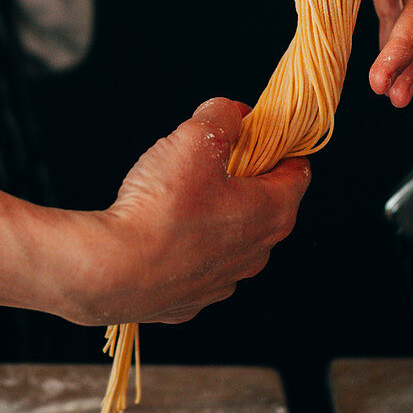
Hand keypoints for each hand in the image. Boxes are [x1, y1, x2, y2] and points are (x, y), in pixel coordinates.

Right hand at [85, 97, 310, 324]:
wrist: (113, 269)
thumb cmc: (161, 209)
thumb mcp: (196, 139)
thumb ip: (221, 116)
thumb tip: (229, 112)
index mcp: (271, 212)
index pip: (298, 172)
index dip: (280, 146)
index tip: (260, 133)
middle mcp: (256, 253)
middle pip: (264, 204)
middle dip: (244, 178)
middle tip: (214, 158)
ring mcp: (224, 281)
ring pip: (230, 236)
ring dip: (215, 213)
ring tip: (180, 193)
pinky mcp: (190, 299)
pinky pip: (197, 262)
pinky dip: (187, 245)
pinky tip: (162, 229)